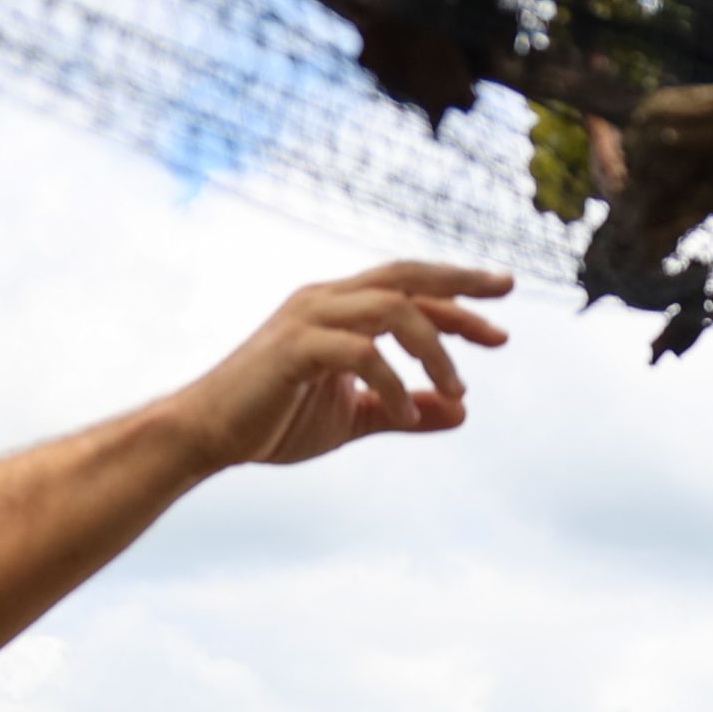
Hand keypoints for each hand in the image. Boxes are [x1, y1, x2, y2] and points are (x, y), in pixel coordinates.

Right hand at [163, 263, 513, 472]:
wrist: (209, 434)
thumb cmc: (274, 421)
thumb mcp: (355, 417)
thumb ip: (404, 408)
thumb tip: (462, 411)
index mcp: (340, 307)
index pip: (410, 286)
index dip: (457, 296)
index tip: (501, 314)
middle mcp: (327, 299)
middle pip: (408, 276)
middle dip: (461, 289)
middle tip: (503, 314)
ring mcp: (310, 317)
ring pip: (393, 308)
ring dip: (435, 348)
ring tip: (457, 389)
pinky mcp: (295, 348)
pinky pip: (361, 353)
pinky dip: (393, 384)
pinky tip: (406, 415)